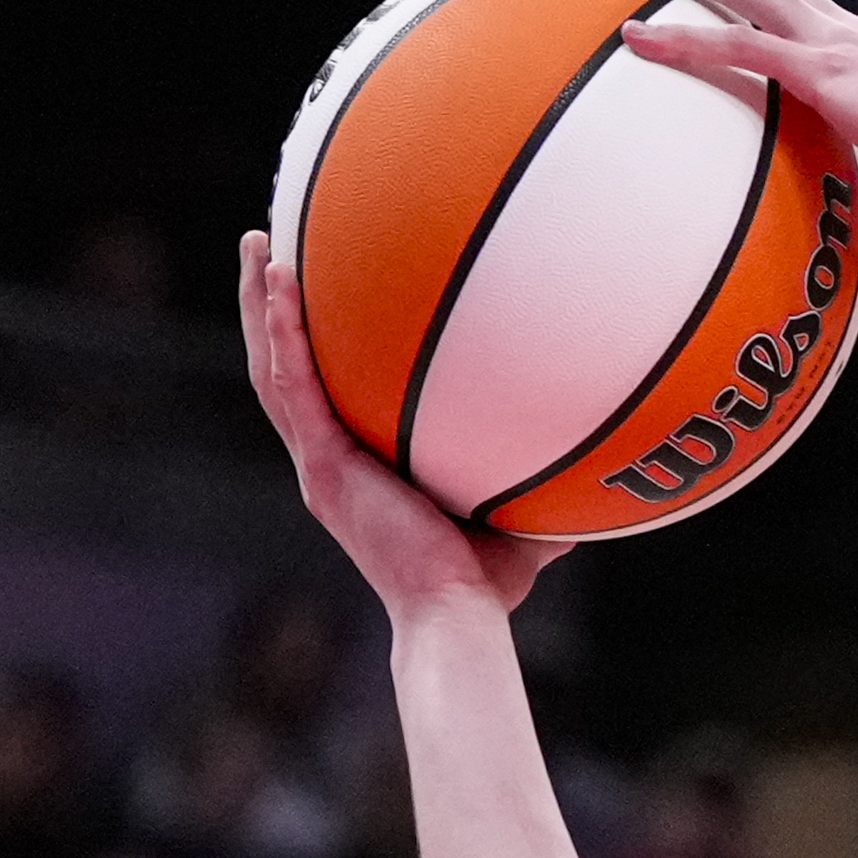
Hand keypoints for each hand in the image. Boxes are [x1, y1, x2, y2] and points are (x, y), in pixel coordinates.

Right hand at [241, 235, 565, 616]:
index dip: (309, 345)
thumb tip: (598, 452)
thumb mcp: (518, 513)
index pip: (323, 392)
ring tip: (259, 243)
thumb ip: (541, 475)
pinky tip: (282, 286)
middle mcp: (328, 462)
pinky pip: (296, 389)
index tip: (313, 290)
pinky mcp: (325, 468)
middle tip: (268, 243)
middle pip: (284, 367)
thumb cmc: (487, 579)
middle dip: (271, 306)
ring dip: (262, 305)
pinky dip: (284, 336)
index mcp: (357, 468)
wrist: (458, 614)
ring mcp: (320, 465)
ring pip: (273, 370)